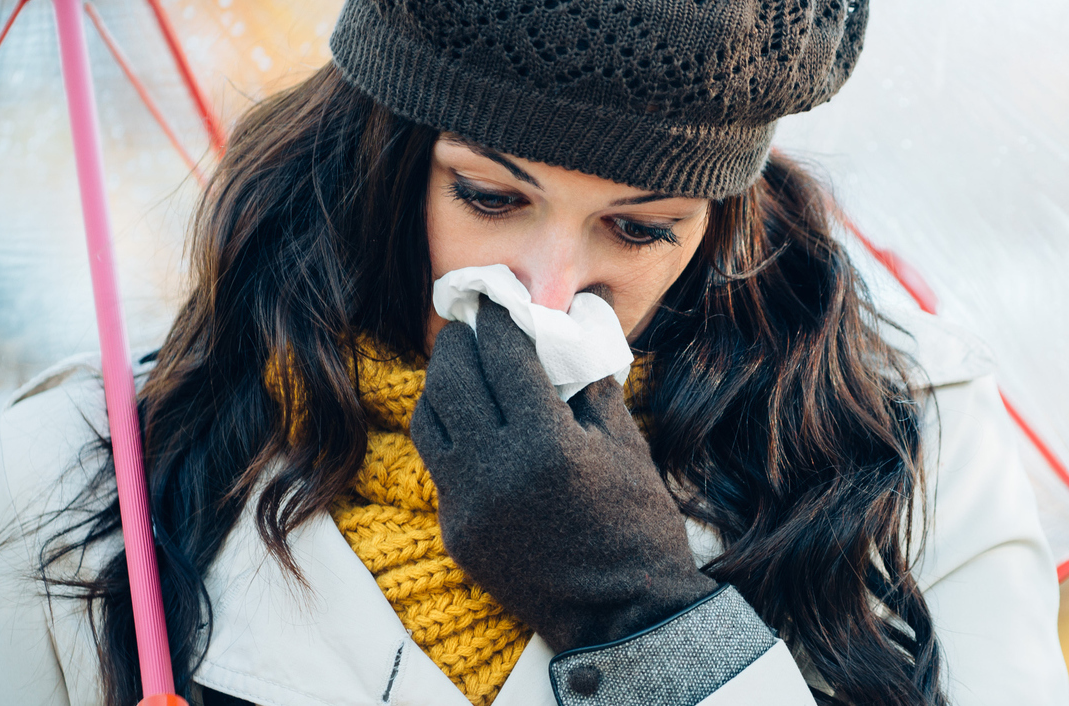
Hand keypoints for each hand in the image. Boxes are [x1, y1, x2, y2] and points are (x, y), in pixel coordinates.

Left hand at [410, 304, 717, 649]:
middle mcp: (496, 471)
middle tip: (475, 325)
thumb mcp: (626, 447)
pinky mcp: (457, 533)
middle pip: (452, 379)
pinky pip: (439, 466)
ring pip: (429, 419)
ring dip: (443, 385)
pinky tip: (473, 425)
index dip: (501, 320)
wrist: (624, 616)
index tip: (503, 303)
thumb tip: (573, 330)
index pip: (504, 356)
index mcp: (546, 444)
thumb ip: (590, 385)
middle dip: (461, 342)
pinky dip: (451, 434)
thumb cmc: (639, 527)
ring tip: (464, 370)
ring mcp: (469, 505)